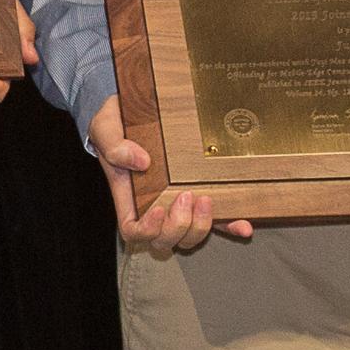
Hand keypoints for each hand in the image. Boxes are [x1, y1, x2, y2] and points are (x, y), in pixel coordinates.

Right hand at [90, 94, 250, 255]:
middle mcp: (153, 204)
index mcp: (129, 195)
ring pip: (188, 236)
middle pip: (164, 241)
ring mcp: (177, 202)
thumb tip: (142, 162)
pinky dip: (229, 226)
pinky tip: (243, 225)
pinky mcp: (198, 193)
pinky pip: (215, 219)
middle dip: (179, 227)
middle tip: (186, 195)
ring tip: (206, 199)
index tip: (159, 208)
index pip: (133, 230)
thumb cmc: (115, 123)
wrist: (131, 109)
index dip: (148, 230)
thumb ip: (115, 146)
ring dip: (201, 227)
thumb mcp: (106, 128)